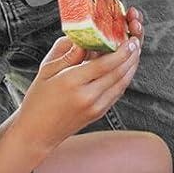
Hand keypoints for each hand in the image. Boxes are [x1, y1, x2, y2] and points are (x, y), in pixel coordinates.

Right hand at [8, 26, 143, 154]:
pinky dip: (125, 79)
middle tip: (136, 42)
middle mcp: (88, 96)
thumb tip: (84, 40)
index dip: (121, 51)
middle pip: (118, 73)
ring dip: (132, 66)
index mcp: (72, 82)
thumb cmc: (38, 100)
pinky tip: (125, 69)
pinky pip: (118, 93)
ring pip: (122, 83)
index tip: (130, 40)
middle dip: (131, 56)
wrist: (37, 133)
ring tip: (134, 52)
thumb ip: (67, 54)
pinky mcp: (100, 113)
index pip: (105, 64)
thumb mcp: (46, 71)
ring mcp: (96, 107)